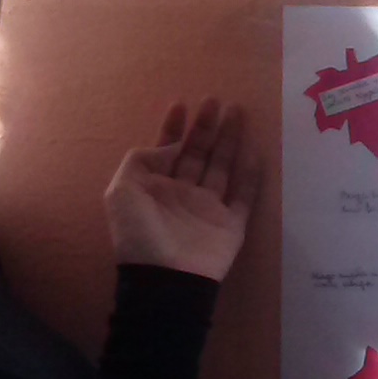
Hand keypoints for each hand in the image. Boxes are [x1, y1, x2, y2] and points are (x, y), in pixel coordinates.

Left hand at [104, 99, 260, 280]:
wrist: (166, 278)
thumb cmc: (140, 233)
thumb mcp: (122, 190)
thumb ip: (142, 160)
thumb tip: (172, 147)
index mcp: (155, 186)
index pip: (167, 149)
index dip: (174, 127)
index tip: (182, 103)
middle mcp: (182, 193)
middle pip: (197, 153)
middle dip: (206, 127)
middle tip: (216, 100)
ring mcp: (208, 209)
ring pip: (222, 167)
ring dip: (230, 141)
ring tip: (238, 112)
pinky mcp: (231, 225)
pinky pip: (244, 196)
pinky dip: (251, 175)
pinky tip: (256, 152)